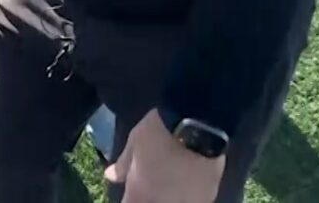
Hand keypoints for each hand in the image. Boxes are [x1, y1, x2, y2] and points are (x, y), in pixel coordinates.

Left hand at [106, 110, 224, 202]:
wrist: (198, 123)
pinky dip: (187, 196)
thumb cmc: (159, 132)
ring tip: (170, 183)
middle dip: (149, 199)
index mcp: (140, 193)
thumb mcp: (134, 143)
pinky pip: (193, 201)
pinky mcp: (209, 197)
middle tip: (152, 185)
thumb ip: (122, 165)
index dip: (130, 199)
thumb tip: (109, 177)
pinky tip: (187, 185)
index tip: (133, 192)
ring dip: (169, 198)